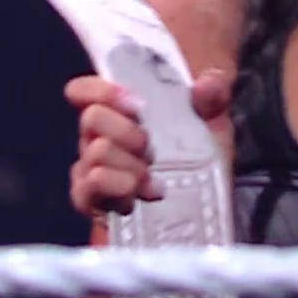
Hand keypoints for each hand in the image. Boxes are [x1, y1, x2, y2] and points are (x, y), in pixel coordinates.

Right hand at [65, 69, 231, 217]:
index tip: (137, 105)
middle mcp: (97, 137)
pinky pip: (90, 185)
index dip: (102, 90)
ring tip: (152, 179)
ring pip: (96, 152)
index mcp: (118, 112)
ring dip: (130, 165)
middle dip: (128, 132)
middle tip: (152, 150)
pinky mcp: (90, 201)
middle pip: (92, 118)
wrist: (199, 212)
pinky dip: (118, 187)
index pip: (84, 91)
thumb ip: (213, 96)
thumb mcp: (213, 124)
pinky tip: (139, 195)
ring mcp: (91, 169)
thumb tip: (205, 85)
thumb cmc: (198, 160)